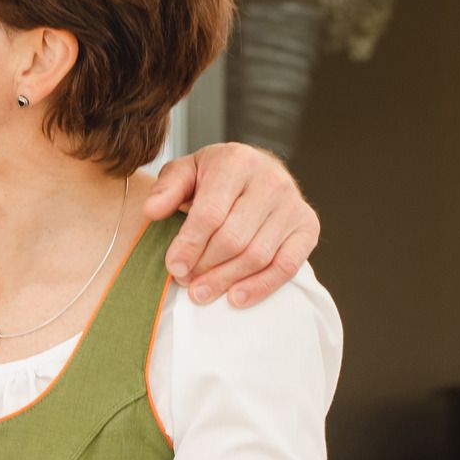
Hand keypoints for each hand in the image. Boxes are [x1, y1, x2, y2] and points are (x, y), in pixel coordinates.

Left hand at [147, 142, 319, 306]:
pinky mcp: (308, 226)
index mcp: (236, 161)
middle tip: (186, 283)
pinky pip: (286, 266)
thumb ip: (167, 189)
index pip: (210, 213)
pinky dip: (261, 287)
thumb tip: (152, 211)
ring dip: (226, 280)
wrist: (258, 172)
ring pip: (257, 256)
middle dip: (205, 267)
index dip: (189, 246)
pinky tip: (236, 298)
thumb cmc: (215, 177)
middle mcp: (270, 179)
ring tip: (202, 292)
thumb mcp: (186, 172)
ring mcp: (293, 203)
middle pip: (233, 239)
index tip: (173, 267)